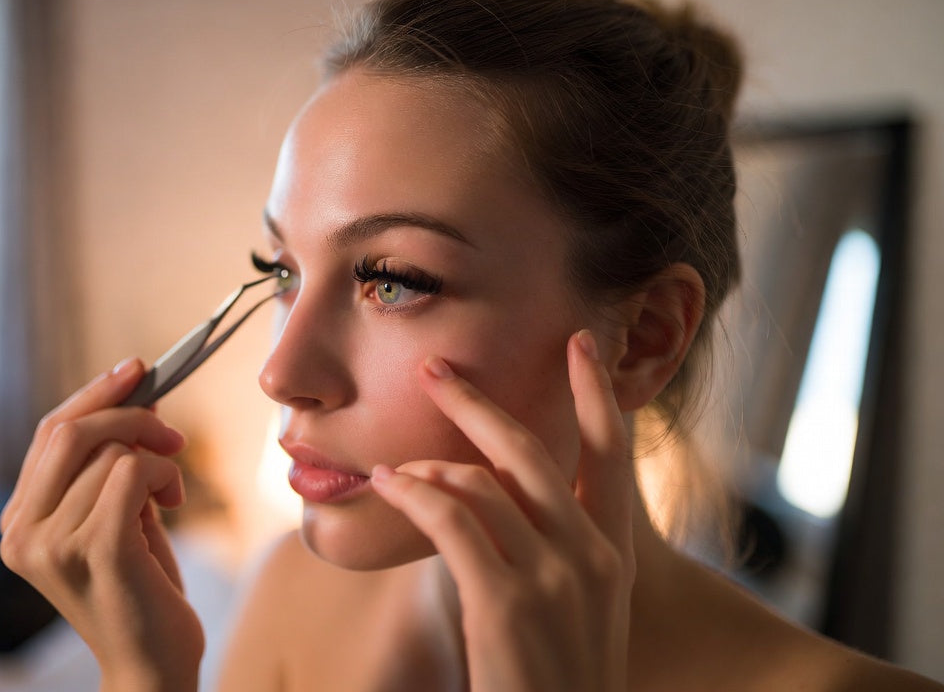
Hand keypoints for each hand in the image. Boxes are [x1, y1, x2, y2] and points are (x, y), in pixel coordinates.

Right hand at [0, 358, 203, 691]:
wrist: (152, 664)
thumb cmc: (140, 588)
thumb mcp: (118, 513)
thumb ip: (111, 460)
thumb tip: (135, 389)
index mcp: (17, 522)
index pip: (47, 434)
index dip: (93, 395)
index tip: (135, 369)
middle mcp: (21, 533)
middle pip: (70, 431)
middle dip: (130, 415)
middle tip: (172, 433)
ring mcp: (52, 543)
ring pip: (111, 451)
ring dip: (159, 460)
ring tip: (170, 495)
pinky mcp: (95, 549)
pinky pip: (133, 472)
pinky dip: (164, 476)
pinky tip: (172, 506)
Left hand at [370, 330, 634, 690]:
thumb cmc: (555, 678)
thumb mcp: (578, 608)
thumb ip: (551, 545)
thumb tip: (486, 486)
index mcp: (615, 553)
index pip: (613, 453)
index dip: (595, 394)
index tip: (580, 344)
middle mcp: (591, 555)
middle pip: (529, 450)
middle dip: (474, 403)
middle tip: (433, 370)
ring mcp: (552, 578)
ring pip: (480, 483)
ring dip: (427, 468)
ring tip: (395, 472)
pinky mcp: (505, 601)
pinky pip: (450, 520)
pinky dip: (413, 494)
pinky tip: (388, 485)